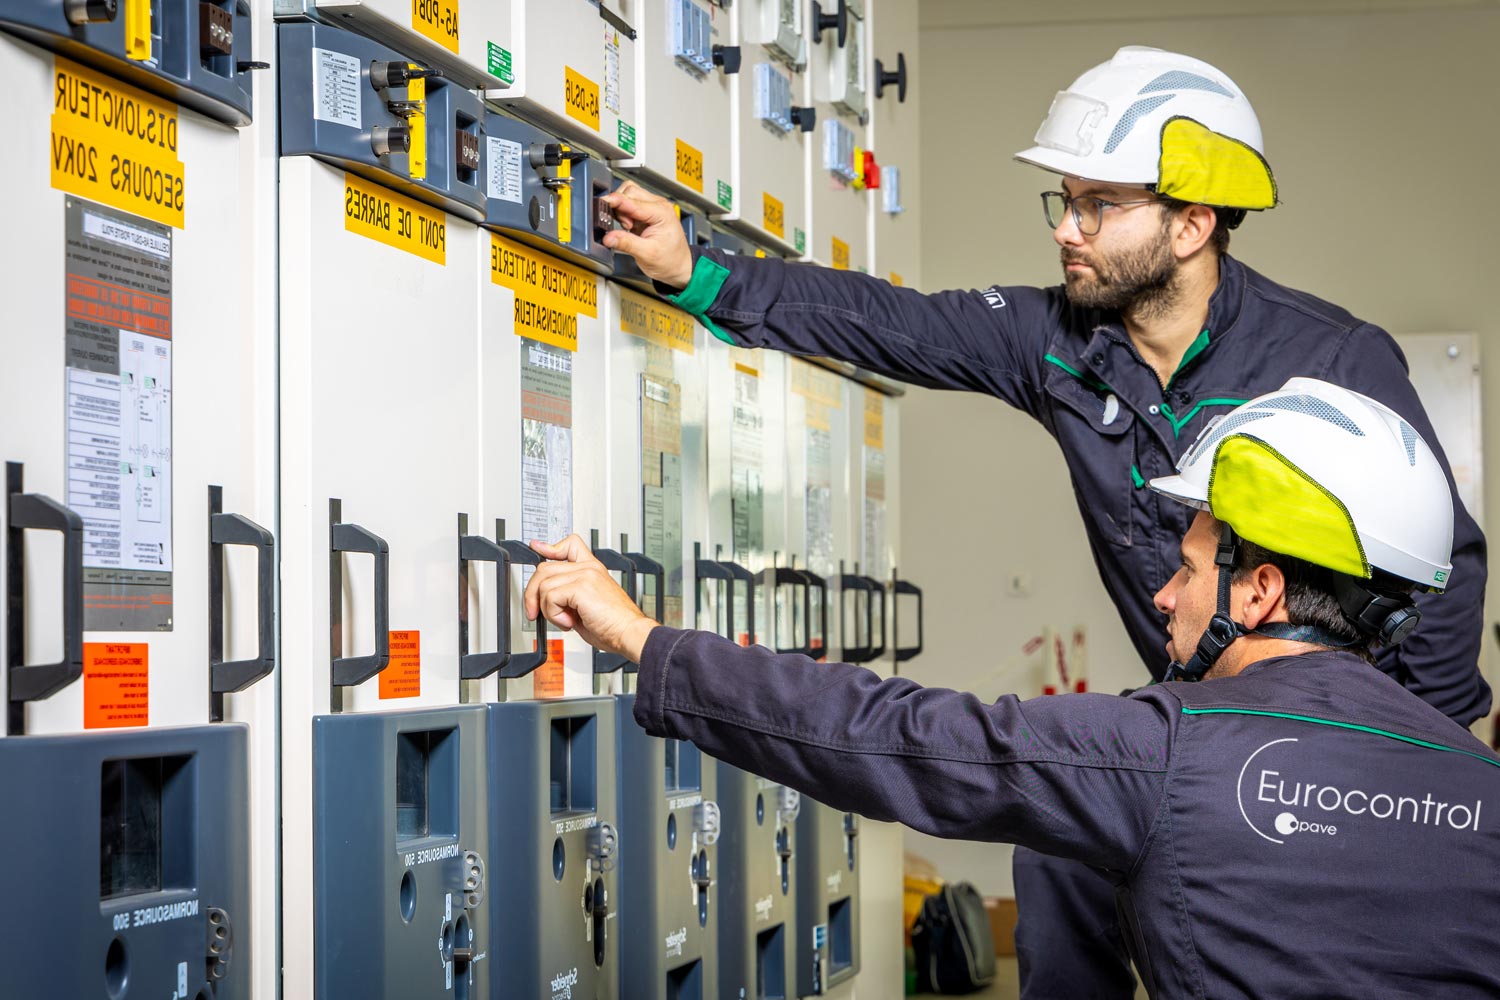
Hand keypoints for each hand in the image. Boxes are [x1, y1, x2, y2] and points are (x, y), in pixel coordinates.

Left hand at [524, 534, 658, 662]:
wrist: (629, 633)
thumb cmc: (614, 625)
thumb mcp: (586, 608)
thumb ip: (568, 598)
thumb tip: (546, 602)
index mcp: (592, 570)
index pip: (570, 545)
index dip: (549, 548)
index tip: (537, 547)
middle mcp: (588, 568)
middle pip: (544, 568)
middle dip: (532, 594)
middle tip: (536, 613)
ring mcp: (585, 575)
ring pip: (544, 585)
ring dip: (547, 610)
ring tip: (565, 620)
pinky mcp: (581, 586)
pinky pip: (550, 597)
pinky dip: (554, 615)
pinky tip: (569, 622)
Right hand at [599, 181, 694, 288]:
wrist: (679, 266)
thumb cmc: (670, 260)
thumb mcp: (647, 254)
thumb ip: (626, 243)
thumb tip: (609, 237)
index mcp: (661, 212)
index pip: (632, 200)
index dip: (615, 201)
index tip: (602, 204)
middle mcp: (658, 205)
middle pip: (629, 191)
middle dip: (619, 207)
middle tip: (624, 226)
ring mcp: (652, 207)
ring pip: (628, 195)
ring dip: (621, 209)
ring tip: (628, 227)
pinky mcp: (646, 212)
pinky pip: (629, 204)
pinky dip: (623, 213)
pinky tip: (630, 227)